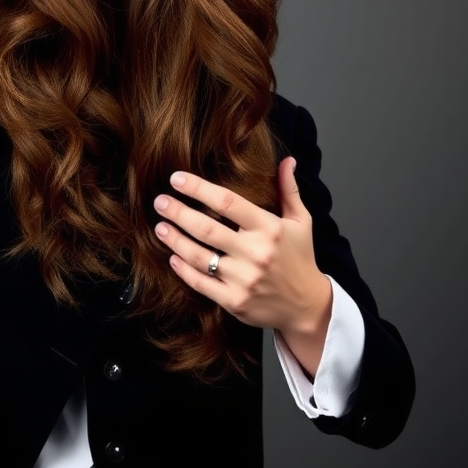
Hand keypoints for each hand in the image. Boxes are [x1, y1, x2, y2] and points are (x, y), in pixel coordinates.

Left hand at [153, 159, 331, 346]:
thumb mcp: (300, 221)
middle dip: (178, 213)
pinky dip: (183, 270)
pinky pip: (201, 284)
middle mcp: (256, 253)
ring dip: (175, 240)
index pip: (227, 202)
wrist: (308, 306)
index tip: (177, 179)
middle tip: (160, 201)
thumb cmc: (300, 258)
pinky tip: (172, 257)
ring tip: (159, 226)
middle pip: (207, 228)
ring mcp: (244, 280)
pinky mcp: (235, 302)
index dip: (199, 188)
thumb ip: (288, 190)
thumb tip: (286, 160)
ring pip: (199, 257)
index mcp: (269, 229)